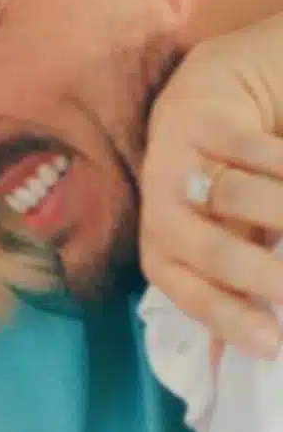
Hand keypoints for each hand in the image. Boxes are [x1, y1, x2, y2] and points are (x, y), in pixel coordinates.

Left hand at [140, 21, 282, 356]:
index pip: (183, 288)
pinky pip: (251, 148)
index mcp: (165, 239)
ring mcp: (174, 157)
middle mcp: (160, 203)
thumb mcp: (235, 227)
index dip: (225, 318)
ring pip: (236, 196)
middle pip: (206, 248)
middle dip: (259, 273)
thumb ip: (244, 275)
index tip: (275, 344)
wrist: (217, 87)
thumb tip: (258, 344)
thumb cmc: (231, 173)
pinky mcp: (197, 115)